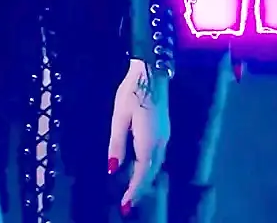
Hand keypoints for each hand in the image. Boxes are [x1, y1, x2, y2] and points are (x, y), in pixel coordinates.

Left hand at [109, 58, 170, 215]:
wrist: (151, 72)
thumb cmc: (132, 92)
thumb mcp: (119, 118)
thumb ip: (116, 144)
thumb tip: (112, 168)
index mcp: (149, 140)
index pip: (142, 172)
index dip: (134, 190)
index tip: (125, 205)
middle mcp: (160, 142)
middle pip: (151, 172)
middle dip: (140, 189)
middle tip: (128, 204)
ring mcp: (165, 136)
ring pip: (156, 165)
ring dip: (145, 179)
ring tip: (132, 191)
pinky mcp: (164, 131)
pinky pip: (157, 156)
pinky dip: (149, 168)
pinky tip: (139, 169)